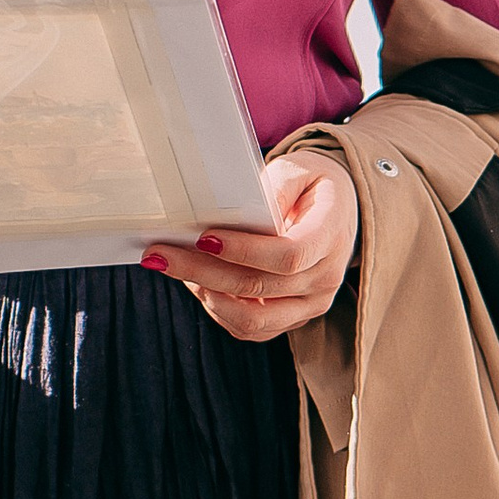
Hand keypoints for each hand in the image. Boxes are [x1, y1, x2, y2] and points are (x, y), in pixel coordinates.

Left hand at [143, 153, 357, 341]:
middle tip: (159, 253)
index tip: (203, 238)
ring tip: (172, 267)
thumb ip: (276, 186)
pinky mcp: (293, 319)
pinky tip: (194, 282)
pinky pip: (250, 329)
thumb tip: (241, 211)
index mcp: (331, 237)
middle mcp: (325, 279)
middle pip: (258, 287)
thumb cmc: (314, 186)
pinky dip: (217, 309)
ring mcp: (310, 305)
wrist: (339, 213)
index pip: (288, 256)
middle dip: (202, 270)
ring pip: (250, 319)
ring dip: (204, 294)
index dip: (243, 251)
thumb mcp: (301, 169)